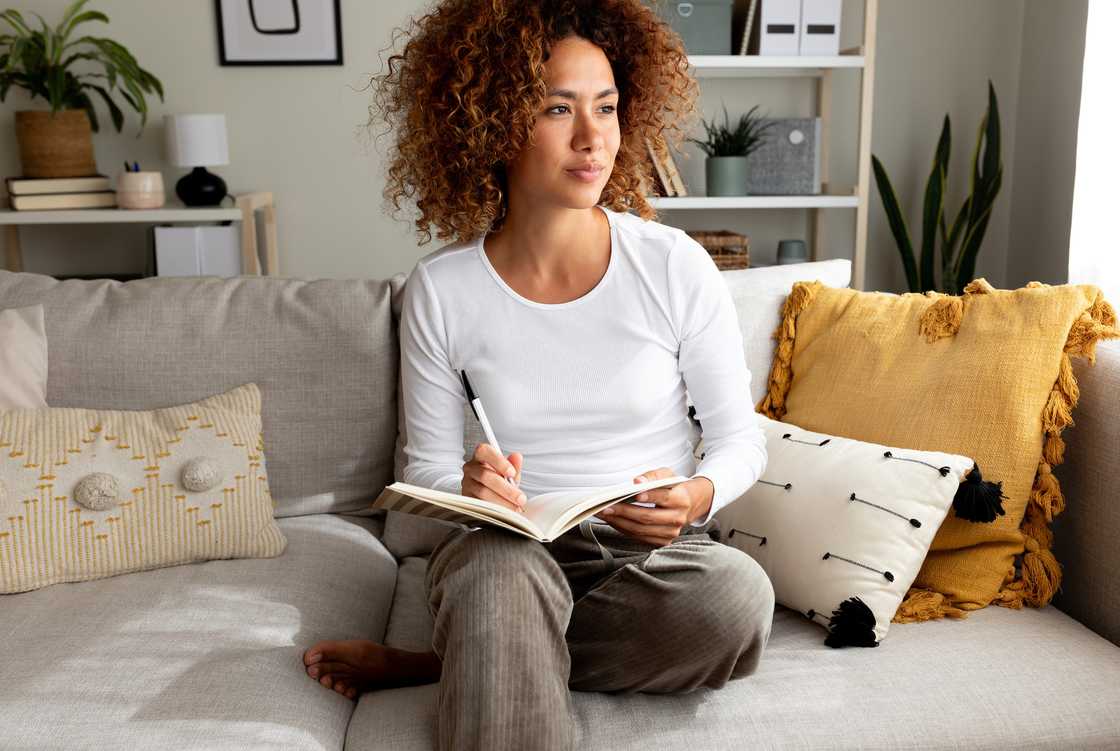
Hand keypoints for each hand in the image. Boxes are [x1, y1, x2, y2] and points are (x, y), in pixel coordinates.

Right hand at [462, 443, 525, 512]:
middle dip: (505, 489)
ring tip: (515, 507)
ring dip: (501, 501)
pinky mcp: (467, 499)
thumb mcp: (508, 473)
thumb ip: (513, 466)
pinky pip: (479, 504)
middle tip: (520, 498)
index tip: (512, 473)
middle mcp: (471, 468)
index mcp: (481, 457)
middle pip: (485, 476)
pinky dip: (494, 509)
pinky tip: (504, 512)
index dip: (498, 461)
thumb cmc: (498, 481)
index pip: (484, 452)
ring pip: (482, 492)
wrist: (489, 497)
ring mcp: (467, 484)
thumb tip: (517, 457)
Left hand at [597, 467, 714, 546]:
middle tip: (606, 505)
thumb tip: (637, 482)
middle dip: (624, 511)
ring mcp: (670, 533)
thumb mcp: (666, 475)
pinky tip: (613, 520)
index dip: (649, 496)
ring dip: (619, 522)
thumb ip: (652, 476)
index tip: (634, 493)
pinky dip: (623, 529)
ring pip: (641, 530)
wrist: (688, 505)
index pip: (664, 497)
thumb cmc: (673, 488)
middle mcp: (678, 519)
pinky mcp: (662, 542)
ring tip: (604, 513)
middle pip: (648, 517)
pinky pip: (639, 537)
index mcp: (681, 500)